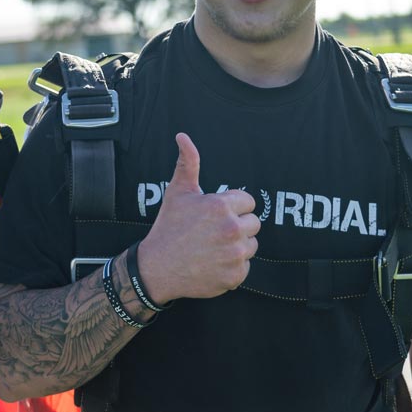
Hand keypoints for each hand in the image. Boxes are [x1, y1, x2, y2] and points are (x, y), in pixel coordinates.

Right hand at [134, 133, 259, 303]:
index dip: (232, 208)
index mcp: (220, 206)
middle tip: (212, 233)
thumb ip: (188, 163)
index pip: (248, 202)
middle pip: (254, 223)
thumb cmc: (168, 227)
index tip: (214, 216)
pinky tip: (213, 263)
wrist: (157, 268)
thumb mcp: (178, 192)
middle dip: (237, 226)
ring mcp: (235, 254)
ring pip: (252, 245)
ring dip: (237, 247)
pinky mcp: (236, 275)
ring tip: (213, 248)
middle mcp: (231, 229)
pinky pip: (246, 266)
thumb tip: (183, 136)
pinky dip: (232, 267)